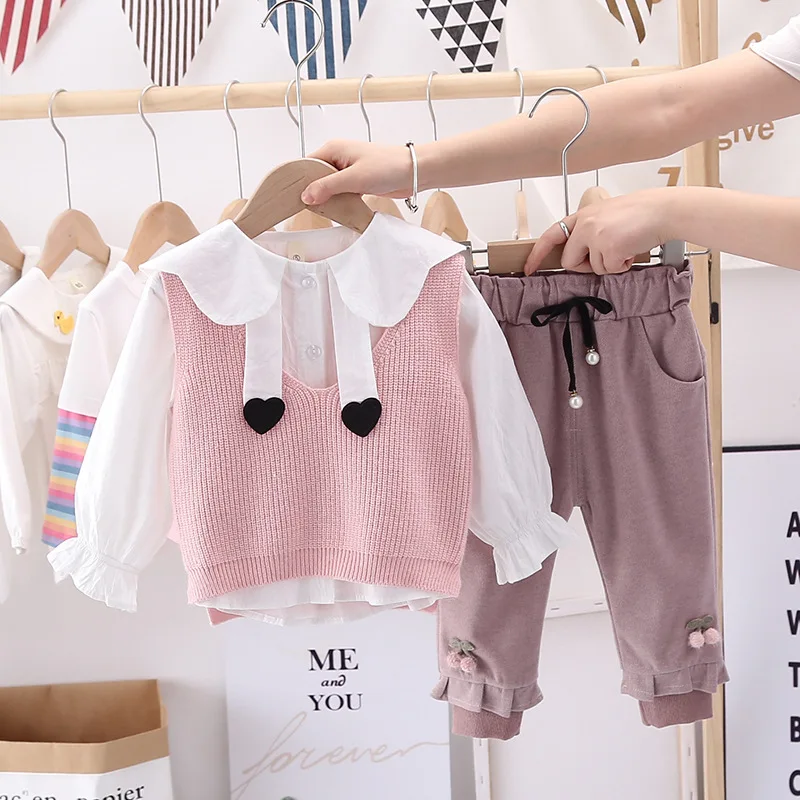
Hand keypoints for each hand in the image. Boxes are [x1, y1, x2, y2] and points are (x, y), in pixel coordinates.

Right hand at [302, 141, 412, 205]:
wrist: (413, 172)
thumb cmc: (388, 166)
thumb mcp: (354, 178)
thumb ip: (328, 187)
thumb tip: (306, 195)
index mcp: (333, 149)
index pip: (306, 165)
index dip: (299, 181)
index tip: (293, 197)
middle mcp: (338, 158)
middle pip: (315, 177)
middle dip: (313, 192)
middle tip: (308, 208)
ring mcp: (347, 170)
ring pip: (328, 187)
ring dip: (328, 198)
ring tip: (323, 210)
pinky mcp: (356, 181)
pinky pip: (340, 192)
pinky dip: (338, 201)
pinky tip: (337, 210)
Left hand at [524, 188, 674, 275]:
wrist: (663, 211)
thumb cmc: (641, 214)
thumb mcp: (607, 216)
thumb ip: (590, 232)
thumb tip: (582, 257)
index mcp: (582, 215)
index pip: (551, 235)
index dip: (538, 254)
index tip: (529, 268)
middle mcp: (584, 225)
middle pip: (569, 261)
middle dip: (586, 266)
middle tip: (608, 255)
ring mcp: (595, 237)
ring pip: (592, 269)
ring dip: (610, 264)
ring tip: (626, 245)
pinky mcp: (608, 249)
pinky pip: (609, 271)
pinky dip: (621, 266)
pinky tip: (631, 251)